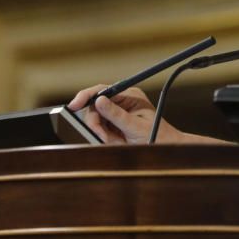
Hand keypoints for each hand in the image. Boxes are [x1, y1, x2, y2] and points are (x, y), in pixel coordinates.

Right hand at [67, 85, 184, 144]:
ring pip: (95, 121)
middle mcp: (122, 101)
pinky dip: (104, 138)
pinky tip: (116, 141)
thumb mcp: (135, 126)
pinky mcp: (113, 124)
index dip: (85, 96)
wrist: (165, 148)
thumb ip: (116, 115)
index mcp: (129, 95)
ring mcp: (116, 113)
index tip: (73, 106)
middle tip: (103, 136)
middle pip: (94, 107)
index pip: (102, 90)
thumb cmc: (157, 135)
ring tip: (117, 141)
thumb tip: (98, 101)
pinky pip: (100, 130)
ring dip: (102, 133)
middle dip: (96, 123)